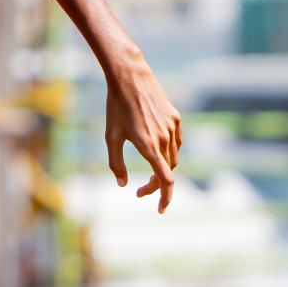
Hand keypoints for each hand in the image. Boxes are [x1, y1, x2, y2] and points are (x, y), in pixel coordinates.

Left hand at [104, 55, 181, 212]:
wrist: (130, 77)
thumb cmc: (116, 107)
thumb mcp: (110, 136)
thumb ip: (116, 163)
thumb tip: (123, 184)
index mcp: (148, 146)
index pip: (165, 180)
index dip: (164, 197)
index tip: (160, 209)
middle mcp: (164, 139)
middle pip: (167, 171)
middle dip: (156, 185)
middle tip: (140, 191)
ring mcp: (172, 128)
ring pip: (173, 157)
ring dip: (162, 169)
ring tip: (148, 173)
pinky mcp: (175, 118)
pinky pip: (176, 142)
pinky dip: (169, 152)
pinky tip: (158, 152)